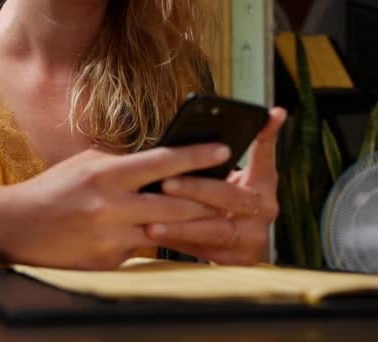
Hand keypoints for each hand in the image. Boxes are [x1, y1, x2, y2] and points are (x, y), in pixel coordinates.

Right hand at [1, 143, 231, 269]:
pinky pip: (144, 250)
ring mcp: (112, 237)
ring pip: (168, 232)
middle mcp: (112, 206)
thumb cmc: (54, 189)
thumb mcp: (88, 164)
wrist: (19, 226)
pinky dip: (153, 241)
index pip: (164, 161)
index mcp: (107, 174)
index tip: (225, 150)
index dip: (199, 156)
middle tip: (231, 193)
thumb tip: (161, 164)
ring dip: (190, 224)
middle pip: (178, 205)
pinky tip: (159, 234)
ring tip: (210, 215)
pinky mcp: (109, 260)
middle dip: (208, 199)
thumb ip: (124, 164)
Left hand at [145, 108, 286, 264]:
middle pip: (229, 195)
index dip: (267, 134)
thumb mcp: (224, 177)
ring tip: (153, 224)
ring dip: (181, 226)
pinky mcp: (239, 259)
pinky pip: (203, 250)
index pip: (266, 153)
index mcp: (263, 182)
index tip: (270, 115)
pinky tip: (155, 238)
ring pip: (214, 230)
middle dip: (196, 189)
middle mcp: (265, 208)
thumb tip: (201, 131)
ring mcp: (254, 236)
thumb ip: (215, 159)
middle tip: (167, 184)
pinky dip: (178, 243)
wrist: (234, 244)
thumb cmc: (219, 201)